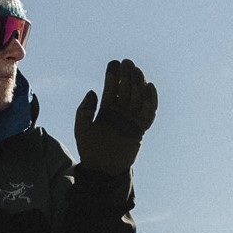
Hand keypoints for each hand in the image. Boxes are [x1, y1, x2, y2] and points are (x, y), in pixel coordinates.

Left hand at [72, 58, 156, 176]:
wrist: (102, 170)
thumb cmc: (90, 150)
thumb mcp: (81, 129)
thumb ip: (84, 111)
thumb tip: (92, 91)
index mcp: (106, 110)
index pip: (111, 88)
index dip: (112, 76)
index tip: (113, 63)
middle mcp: (120, 112)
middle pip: (126, 90)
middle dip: (126, 75)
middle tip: (127, 62)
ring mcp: (131, 120)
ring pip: (137, 97)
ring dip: (138, 83)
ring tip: (137, 70)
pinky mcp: (140, 129)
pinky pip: (148, 112)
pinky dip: (151, 100)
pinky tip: (149, 87)